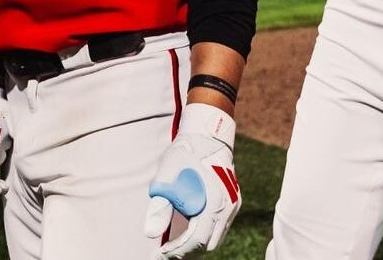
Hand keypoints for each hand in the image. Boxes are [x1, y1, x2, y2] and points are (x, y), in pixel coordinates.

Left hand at [144, 103, 240, 257]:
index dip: (176, 251)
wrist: (206, 134)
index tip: (159, 254)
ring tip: (174, 244)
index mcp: (212, 205)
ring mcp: (232, 205)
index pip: (194, 241)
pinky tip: (189, 229)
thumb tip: (150, 233)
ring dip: (195, 243)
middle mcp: (226, 209)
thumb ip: (159, 207)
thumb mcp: (166, 179)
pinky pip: (219, 227)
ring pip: (214, 237)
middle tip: (166, 251)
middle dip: (186, 251)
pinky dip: (204, 233)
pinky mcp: (232, 201)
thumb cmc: (184, 155)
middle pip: (206, 244)